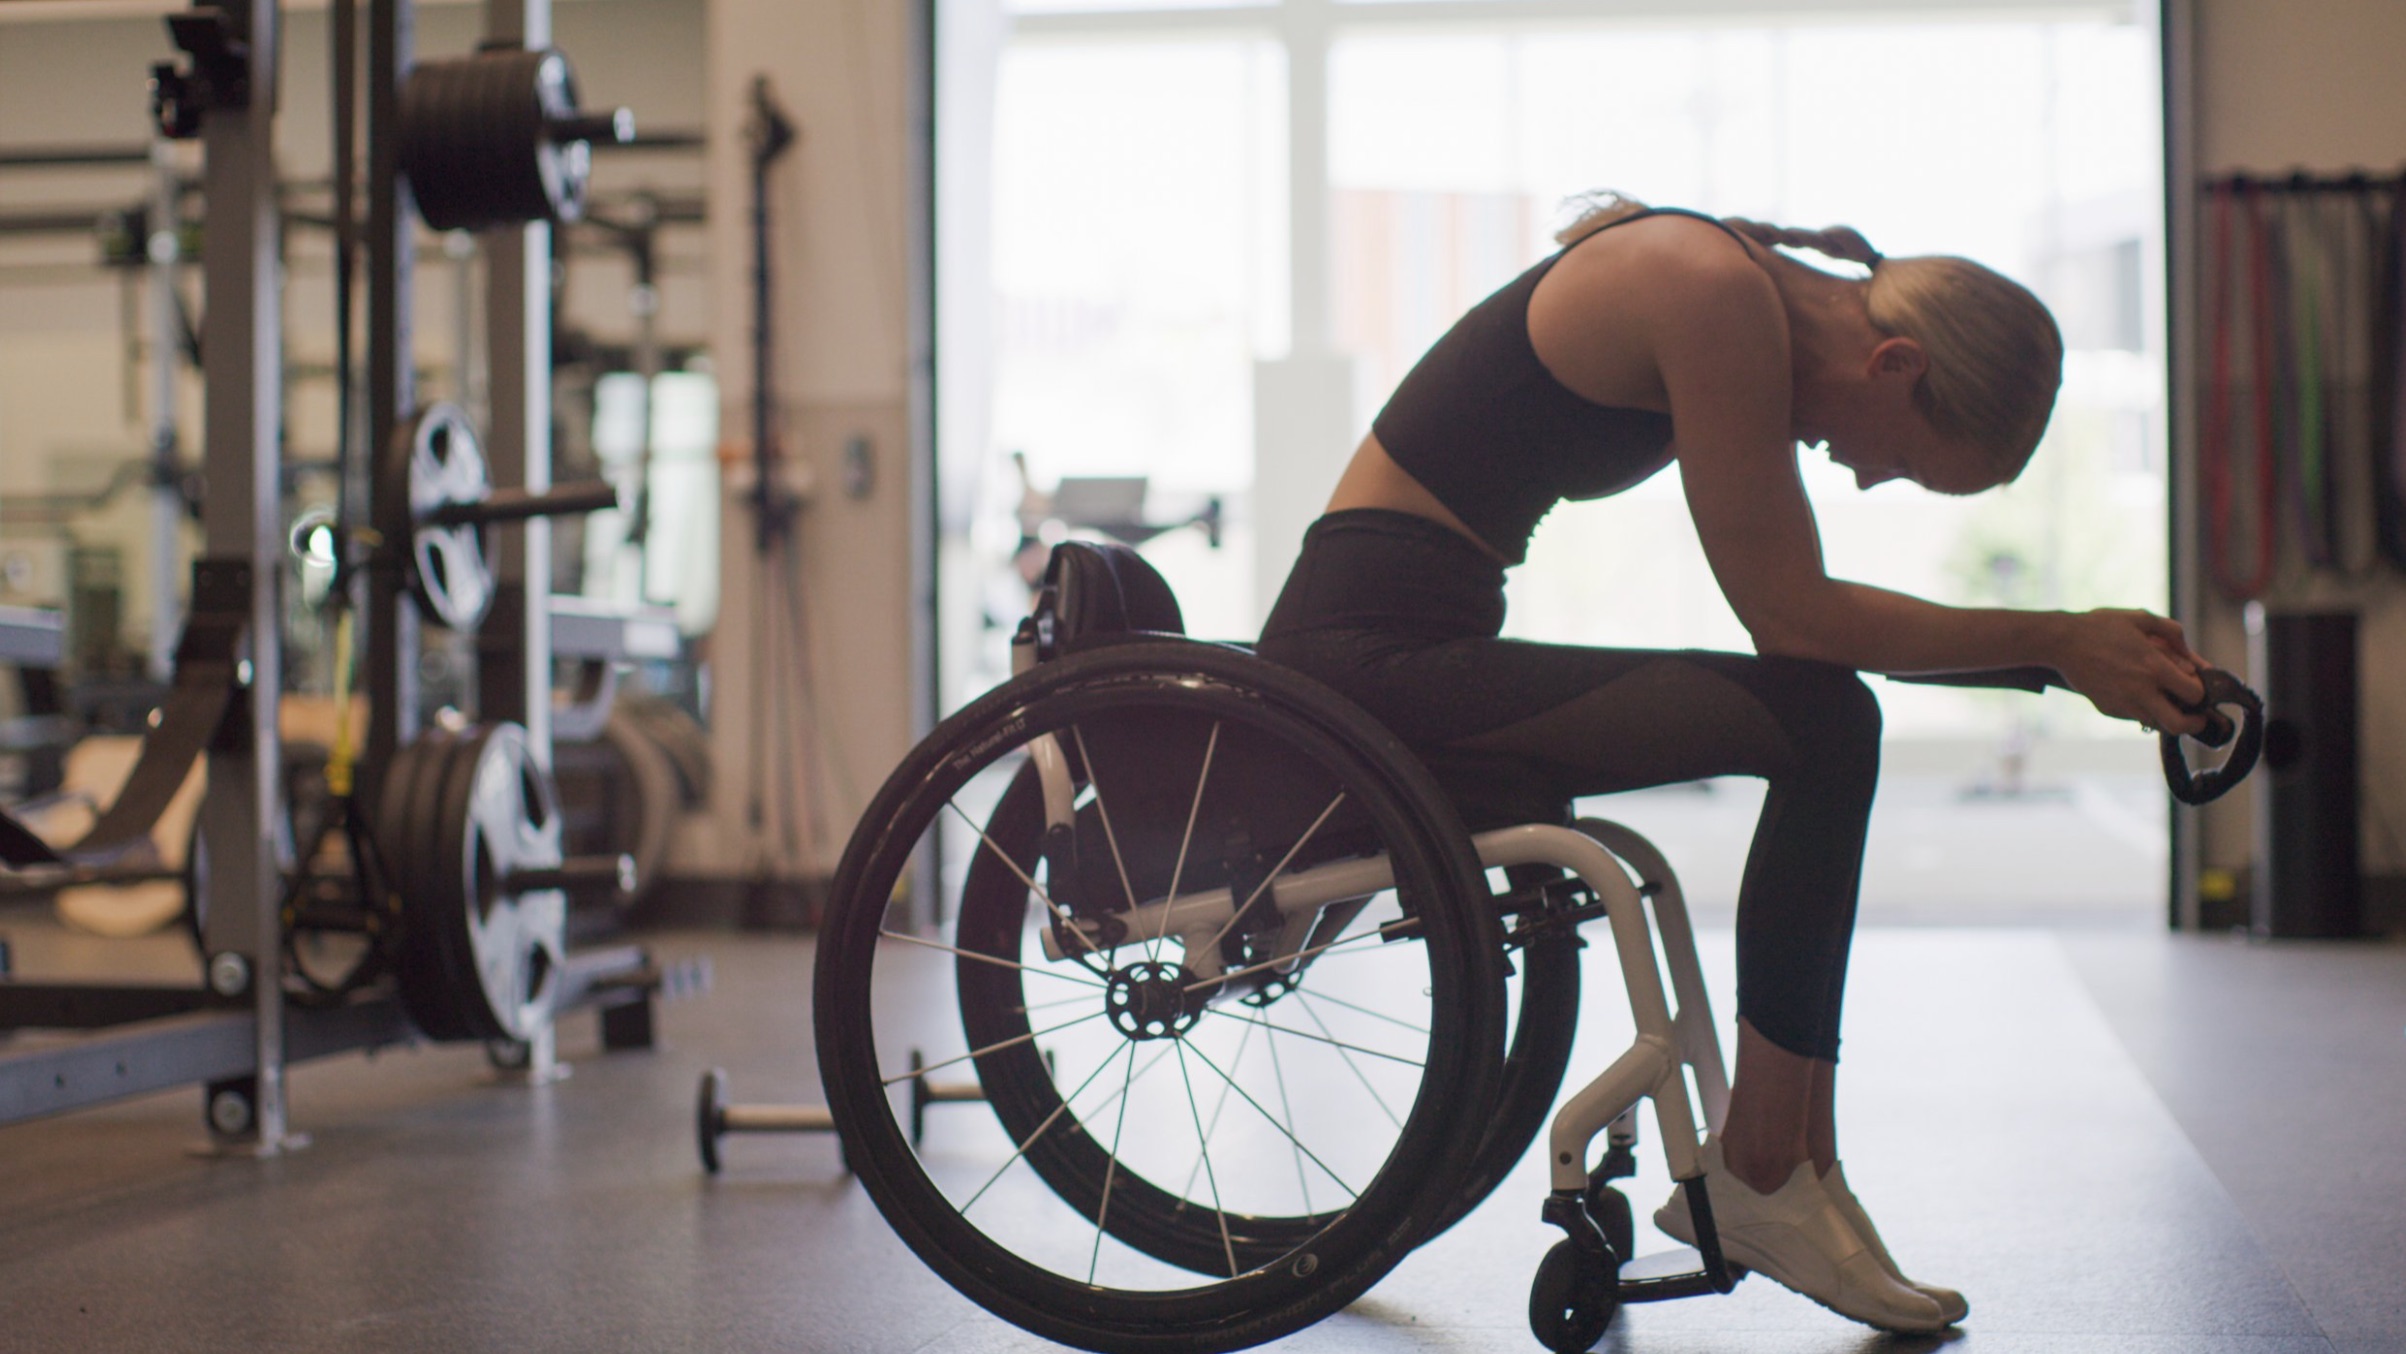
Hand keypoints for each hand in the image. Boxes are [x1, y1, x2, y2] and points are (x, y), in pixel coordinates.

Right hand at [2052, 609, 2209, 734]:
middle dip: (2194, 724)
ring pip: (2157, 725)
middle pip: (2179, 724)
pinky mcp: (2108, 709)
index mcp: (2154, 666)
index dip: (2201, 693)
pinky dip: (2143, 710)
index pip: (2193, 694)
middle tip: (2197, 717)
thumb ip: (2172, 632)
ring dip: (2167, 717)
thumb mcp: (2140, 618)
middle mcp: (2141, 690)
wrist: (2062, 642)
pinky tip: (2137, 694)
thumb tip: (2191, 655)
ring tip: (2166, 703)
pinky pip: (2135, 717)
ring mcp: (2123, 703)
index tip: (2198, 689)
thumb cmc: (2101, 627)